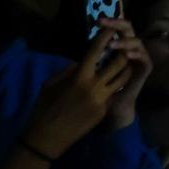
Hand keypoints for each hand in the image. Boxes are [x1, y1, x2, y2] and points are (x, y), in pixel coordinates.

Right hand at [22, 30, 135, 157]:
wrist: (47, 139)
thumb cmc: (43, 109)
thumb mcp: (51, 85)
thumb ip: (69, 70)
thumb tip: (82, 62)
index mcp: (79, 77)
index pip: (96, 51)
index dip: (105, 37)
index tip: (111, 28)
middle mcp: (94, 87)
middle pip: (118, 63)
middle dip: (123, 52)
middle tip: (123, 46)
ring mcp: (102, 100)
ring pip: (122, 78)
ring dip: (124, 68)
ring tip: (123, 62)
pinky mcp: (104, 111)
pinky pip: (113, 93)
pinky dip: (113, 86)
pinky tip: (110, 84)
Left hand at [94, 16, 152, 129]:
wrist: (115, 106)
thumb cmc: (101, 88)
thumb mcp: (94, 69)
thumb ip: (91, 56)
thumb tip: (82, 45)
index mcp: (119, 44)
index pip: (116, 28)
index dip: (109, 22)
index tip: (97, 21)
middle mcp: (131, 47)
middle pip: (128, 28)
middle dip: (117, 24)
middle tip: (105, 24)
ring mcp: (139, 57)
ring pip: (136, 42)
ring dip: (124, 41)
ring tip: (112, 45)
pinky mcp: (145, 68)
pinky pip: (144, 58)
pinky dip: (136, 54)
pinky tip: (127, 55)